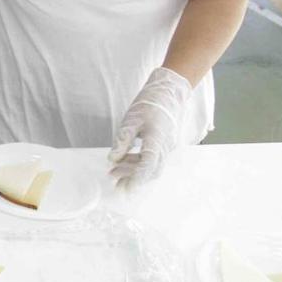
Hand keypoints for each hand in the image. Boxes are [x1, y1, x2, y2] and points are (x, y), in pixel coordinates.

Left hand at [109, 67, 193, 190]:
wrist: (168, 93)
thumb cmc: (149, 104)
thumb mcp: (131, 120)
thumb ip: (122, 141)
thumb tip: (113, 160)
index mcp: (157, 139)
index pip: (147, 165)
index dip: (136, 179)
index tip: (124, 189)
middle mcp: (165, 146)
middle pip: (150, 170)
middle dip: (133, 179)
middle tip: (115, 184)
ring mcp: (167, 146)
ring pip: (152, 166)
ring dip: (134, 171)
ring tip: (114, 173)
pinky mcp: (165, 144)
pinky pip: (153, 159)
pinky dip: (139, 163)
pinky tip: (124, 161)